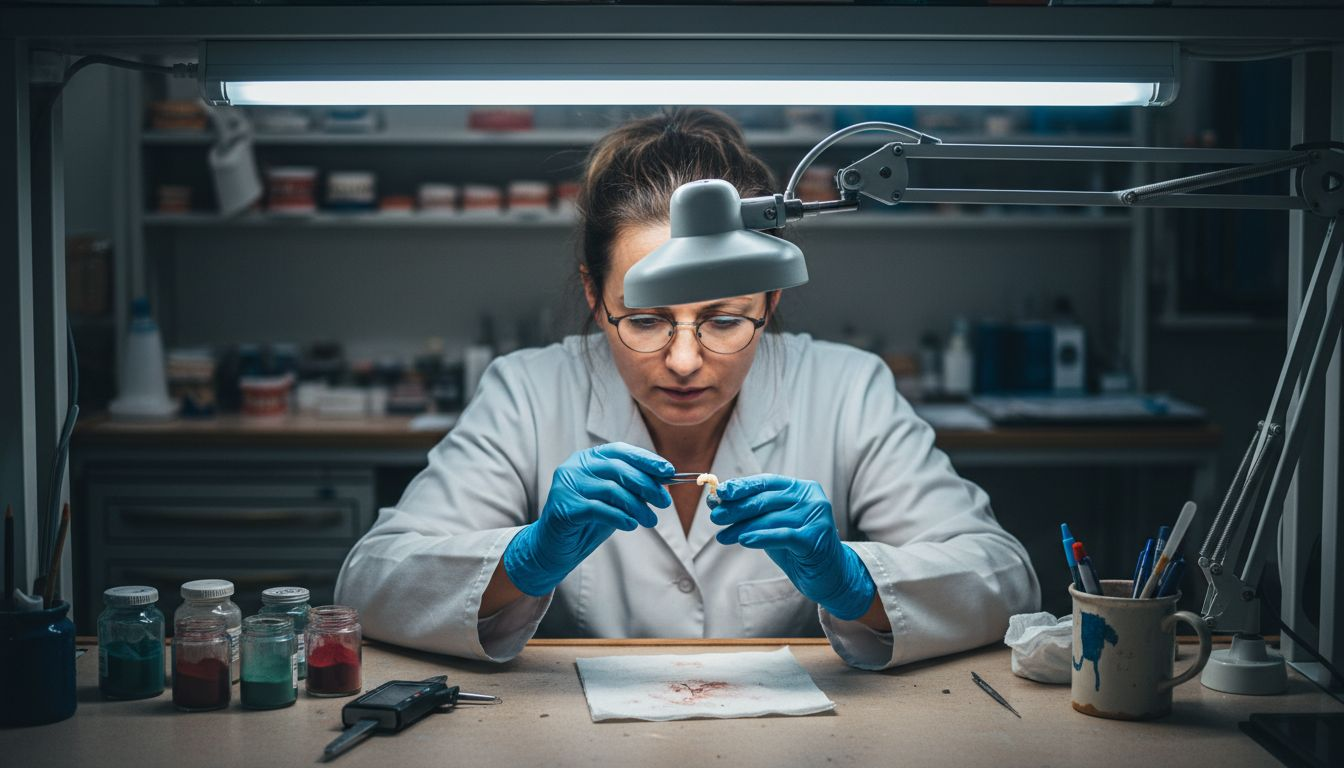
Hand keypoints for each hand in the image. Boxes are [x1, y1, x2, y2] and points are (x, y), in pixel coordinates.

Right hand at [503, 442, 672, 595]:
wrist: (555, 547)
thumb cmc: (588, 521)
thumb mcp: (613, 500)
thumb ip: (632, 488)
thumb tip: (664, 483)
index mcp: (588, 458)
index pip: (620, 451)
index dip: (646, 459)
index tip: (668, 471)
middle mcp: (575, 466)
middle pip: (619, 469)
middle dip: (647, 485)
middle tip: (664, 502)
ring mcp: (567, 485)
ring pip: (612, 490)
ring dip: (637, 506)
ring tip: (651, 521)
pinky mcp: (564, 506)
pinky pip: (599, 508)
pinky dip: (620, 517)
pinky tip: (631, 525)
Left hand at [711, 475, 876, 620]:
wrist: (830, 576)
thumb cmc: (799, 548)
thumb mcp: (774, 525)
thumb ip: (752, 513)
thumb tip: (717, 501)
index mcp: (801, 489)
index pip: (766, 482)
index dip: (741, 486)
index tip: (720, 492)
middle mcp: (811, 499)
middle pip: (765, 500)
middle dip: (736, 509)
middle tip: (715, 517)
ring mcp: (816, 518)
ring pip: (770, 519)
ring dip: (742, 528)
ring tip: (722, 536)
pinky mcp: (816, 539)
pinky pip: (783, 535)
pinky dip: (761, 537)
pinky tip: (744, 540)